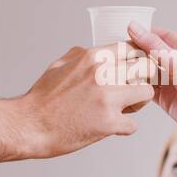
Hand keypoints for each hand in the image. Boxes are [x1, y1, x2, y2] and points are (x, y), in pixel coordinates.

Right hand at [17, 45, 153, 158]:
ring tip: (122, 110)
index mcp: (93, 56)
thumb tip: (96, 52)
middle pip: (146, 68)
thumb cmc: (43, 97)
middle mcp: (103, 73)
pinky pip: (133, 124)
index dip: (136, 61)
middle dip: (142, 79)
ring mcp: (107, 98)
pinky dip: (123, 128)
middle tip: (131, 92)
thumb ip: (83, 56)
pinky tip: (110, 128)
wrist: (29, 125)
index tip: (133, 71)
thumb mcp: (61, 64)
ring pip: (147, 93)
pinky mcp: (108, 123)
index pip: (132, 48)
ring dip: (138, 103)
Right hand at [125, 24, 176, 142]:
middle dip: (134, 53)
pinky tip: (125, 86)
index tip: (124, 34)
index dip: (142, 33)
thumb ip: (155, 46)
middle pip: (149, 52)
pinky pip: (145, 87)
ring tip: (117, 70)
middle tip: (117, 55)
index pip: (158, 34)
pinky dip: (136, 87)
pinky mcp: (164, 96)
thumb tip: (134, 27)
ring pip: (146, 70)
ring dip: (134, 70)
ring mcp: (169, 80)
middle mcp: (176, 63)